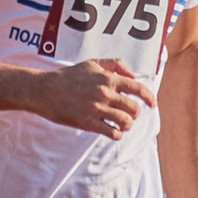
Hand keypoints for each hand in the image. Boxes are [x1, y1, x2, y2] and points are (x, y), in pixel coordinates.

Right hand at [36, 57, 155, 139]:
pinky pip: (112, 132)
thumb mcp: (92, 63)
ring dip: (126, 125)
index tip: (152, 104)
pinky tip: (113, 131)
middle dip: (134, 113)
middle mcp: (105, 93)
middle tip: (129, 115)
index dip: (149, 97)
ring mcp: (97, 109)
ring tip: (121, 124)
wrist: (45, 90)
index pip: (137, 88)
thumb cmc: (68, 76)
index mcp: (108, 79)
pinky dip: (116, 134)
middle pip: (133, 108)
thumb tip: (133, 75)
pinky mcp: (88, 122)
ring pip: (125, 122)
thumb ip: (115, 64)